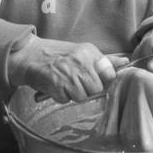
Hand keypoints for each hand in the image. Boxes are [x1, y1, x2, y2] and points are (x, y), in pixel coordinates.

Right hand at [8, 36, 127, 102]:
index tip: (96, 81)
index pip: (109, 73)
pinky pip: (66, 100)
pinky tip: (55, 86)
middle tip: (75, 82)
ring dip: (73, 94)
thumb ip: (103, 60)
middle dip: (87, 90)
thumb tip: (125, 62)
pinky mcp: (56, 86)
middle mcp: (80, 62)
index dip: (104, 81)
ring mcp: (68, 74)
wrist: (27, 55)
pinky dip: (60, 97)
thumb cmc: (56, 54)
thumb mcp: (81, 52)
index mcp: (89, 52)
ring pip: (82, 97)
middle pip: (96, 88)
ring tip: (64, 83)